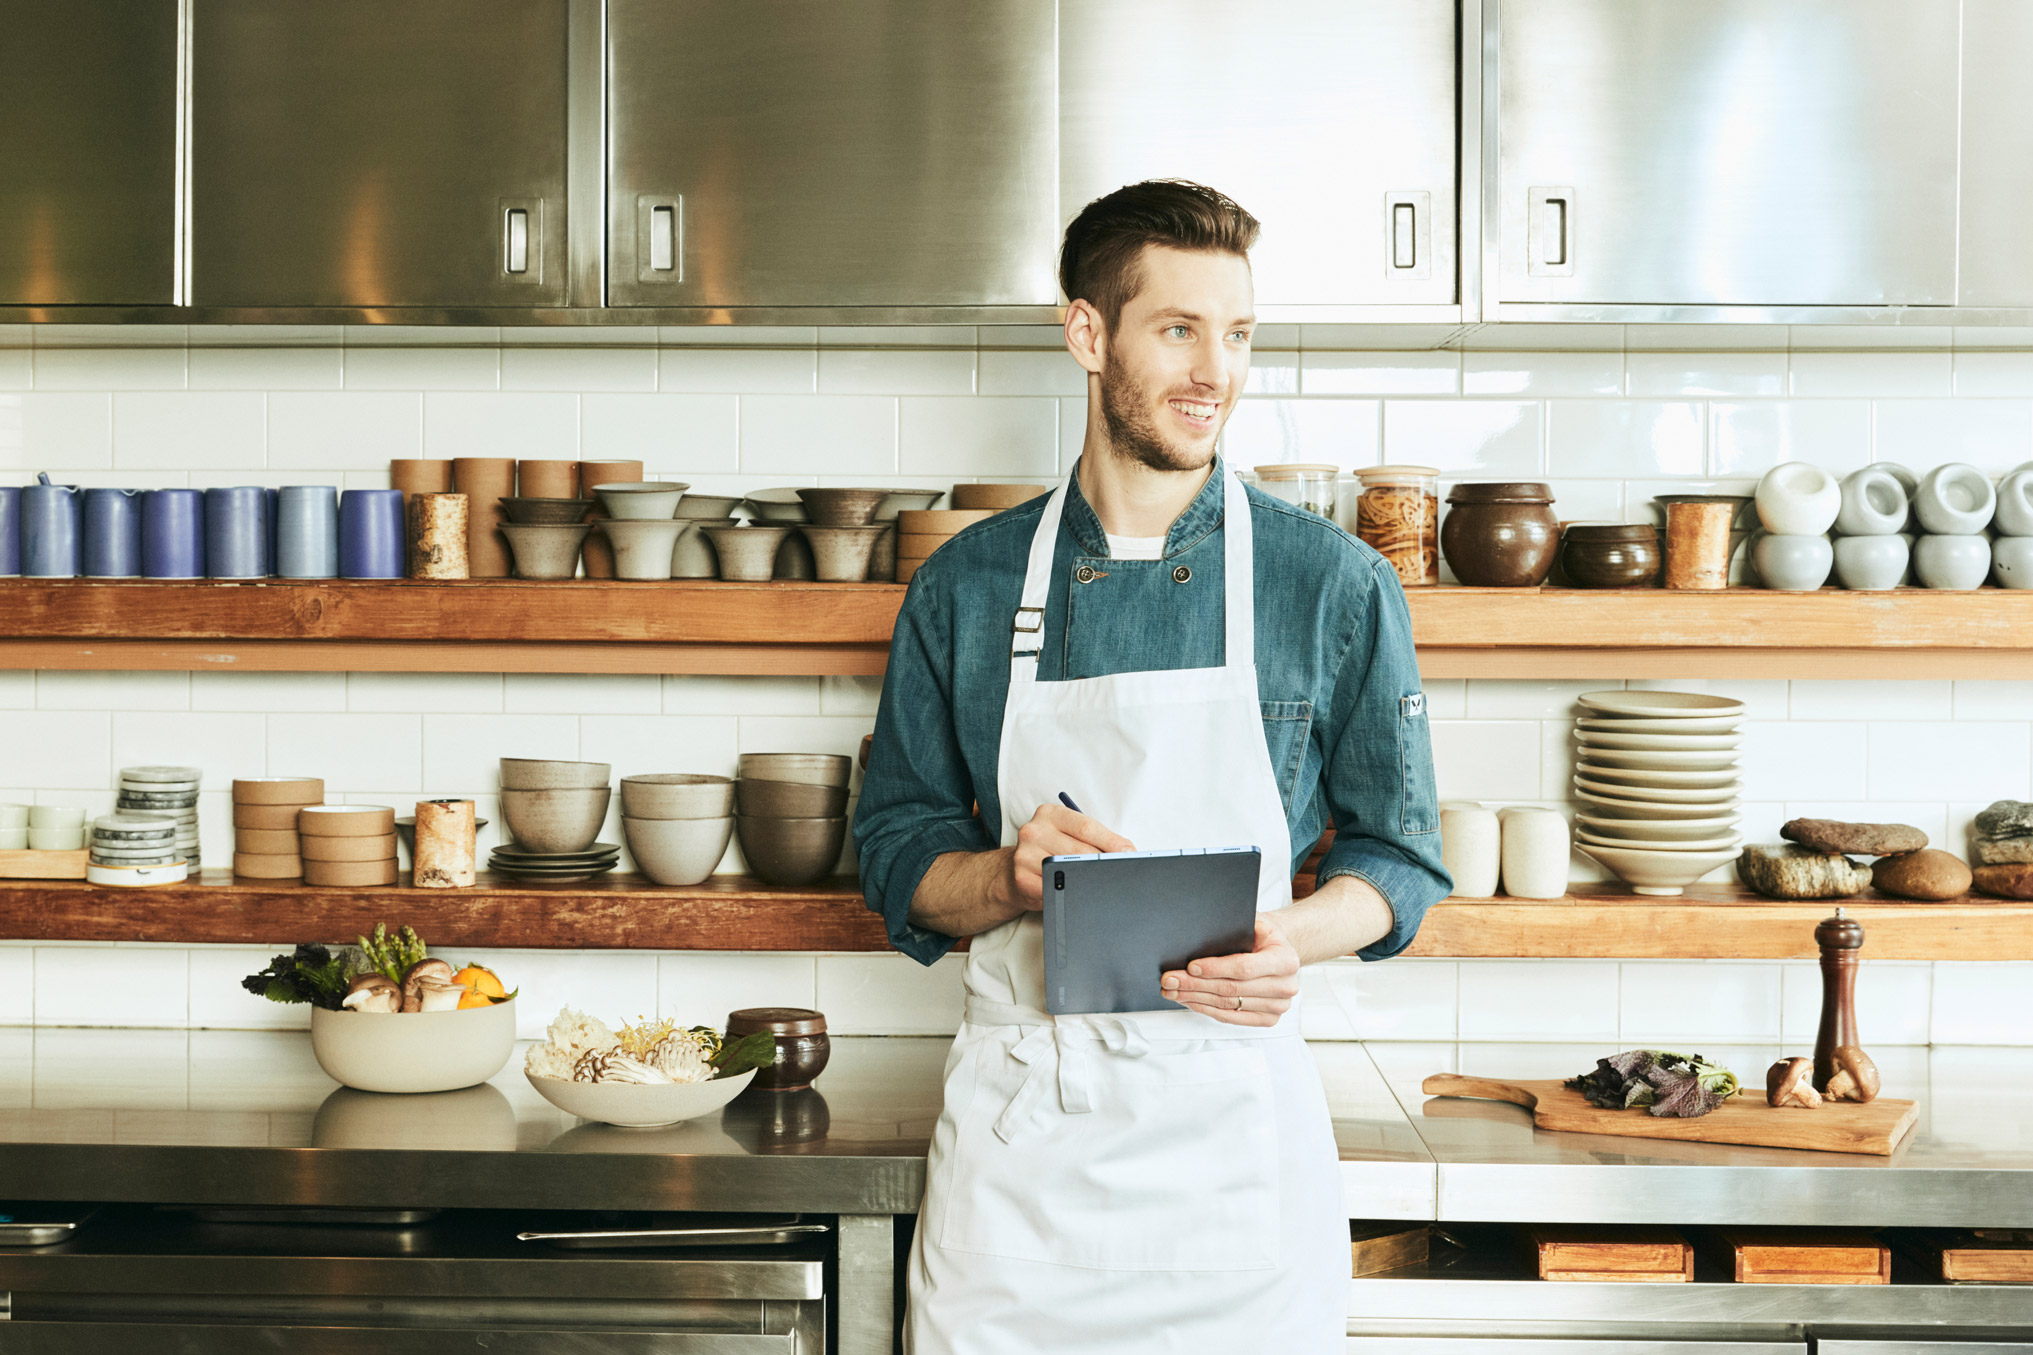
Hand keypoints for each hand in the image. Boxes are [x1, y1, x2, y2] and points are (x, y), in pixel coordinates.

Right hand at [1005, 804, 1133, 909]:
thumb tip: (1126, 851)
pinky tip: (1075, 892)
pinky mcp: (1021, 878)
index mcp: (1050, 814)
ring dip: (1089, 879)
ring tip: (1100, 882)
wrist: (1014, 870)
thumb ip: (1093, 838)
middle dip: (1104, 863)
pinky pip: (1054, 888)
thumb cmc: (1051, 849)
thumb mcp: (1068, 834)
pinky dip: (1070, 892)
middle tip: (1121, 872)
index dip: (1111, 842)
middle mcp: (1034, 830)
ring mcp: (1025, 854)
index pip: (1086, 827)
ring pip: (1068, 869)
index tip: (1129, 853)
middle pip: (1080, 850)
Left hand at [1161, 914, 1299, 1026]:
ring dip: (1195, 998)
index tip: (1191, 967)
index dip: (1215, 968)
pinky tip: (1190, 1001)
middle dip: (1195, 984)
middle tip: (1171, 980)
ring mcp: (1277, 1006)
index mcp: (1286, 960)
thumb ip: (1243, 925)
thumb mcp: (1259, 922)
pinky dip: (1206, 1009)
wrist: (1279, 953)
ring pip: (1227, 1004)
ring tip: (1174, 990)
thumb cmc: (1265, 938)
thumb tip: (1215, 927)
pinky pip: (1230, 1016)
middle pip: (1231, 989)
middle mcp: (1285, 986)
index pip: (1244, 968)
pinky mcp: (1267, 1019)